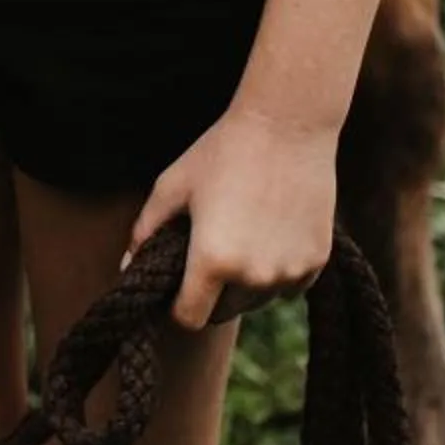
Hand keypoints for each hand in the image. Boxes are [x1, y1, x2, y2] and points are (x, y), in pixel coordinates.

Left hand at [129, 104, 338, 330]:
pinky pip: (289, 285)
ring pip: (258, 300)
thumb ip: (146, 231)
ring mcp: (289, 271)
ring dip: (245, 284)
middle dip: (210, 293)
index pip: (189, 318)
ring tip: (240, 235)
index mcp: (212, 261)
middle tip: (207, 253)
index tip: (177, 287)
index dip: (177, 306)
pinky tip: (270, 232)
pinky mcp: (317, 261)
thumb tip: (127, 266)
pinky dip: (277, 271)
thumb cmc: (221, 152)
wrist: (287, 126)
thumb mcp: (172, 186)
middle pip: (223, 312)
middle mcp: (254, 276)